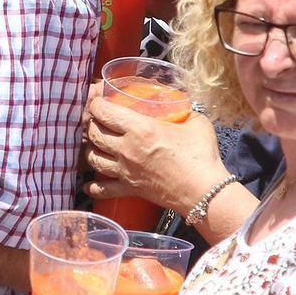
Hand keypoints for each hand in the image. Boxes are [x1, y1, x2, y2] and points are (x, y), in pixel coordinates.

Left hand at [83, 95, 223, 213]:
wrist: (205, 192)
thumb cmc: (202, 156)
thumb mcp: (196, 123)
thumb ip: (184, 112)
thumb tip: (179, 108)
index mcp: (140, 129)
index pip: (103, 112)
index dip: (96, 104)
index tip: (100, 102)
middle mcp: (126, 149)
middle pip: (94, 133)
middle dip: (92, 124)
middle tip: (98, 121)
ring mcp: (125, 170)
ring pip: (92, 158)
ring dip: (91, 149)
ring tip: (96, 145)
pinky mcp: (130, 189)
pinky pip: (102, 189)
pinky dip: (93, 186)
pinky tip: (90, 184)